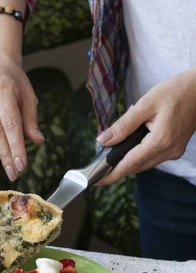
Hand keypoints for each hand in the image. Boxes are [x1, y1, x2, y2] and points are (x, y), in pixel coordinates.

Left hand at [96, 68, 195, 184]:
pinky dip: (139, 156)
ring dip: (128, 162)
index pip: (129, 164)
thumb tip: (104, 140)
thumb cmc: (177, 91)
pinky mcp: (175, 149)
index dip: (111, 174)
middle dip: (116, 169)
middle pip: (136, 167)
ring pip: (144, 164)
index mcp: (160, 140)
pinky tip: (131, 147)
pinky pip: (152, 158)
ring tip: (111, 157)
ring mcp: (173, 152)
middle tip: (98, 168)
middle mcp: (168, 151)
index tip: (96, 181)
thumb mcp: (146, 103)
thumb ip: (124, 124)